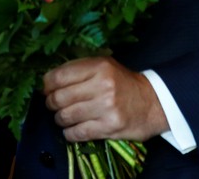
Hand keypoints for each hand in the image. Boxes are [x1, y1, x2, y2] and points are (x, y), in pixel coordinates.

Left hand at [42, 56, 167, 142]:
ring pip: (66, 116)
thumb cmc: (122, 82)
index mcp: (98, 66)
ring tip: (63, 116)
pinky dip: (69, 133)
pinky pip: (78, 133)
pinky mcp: (109, 127)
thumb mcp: (103, 65)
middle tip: (53, 104)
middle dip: (51, 103)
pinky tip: (71, 129)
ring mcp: (106, 108)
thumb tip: (47, 80)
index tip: (45, 89)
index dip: (46, 84)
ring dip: (60, 119)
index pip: (59, 76)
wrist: (153, 102)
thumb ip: (78, 69)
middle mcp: (102, 86)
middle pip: (60, 98)